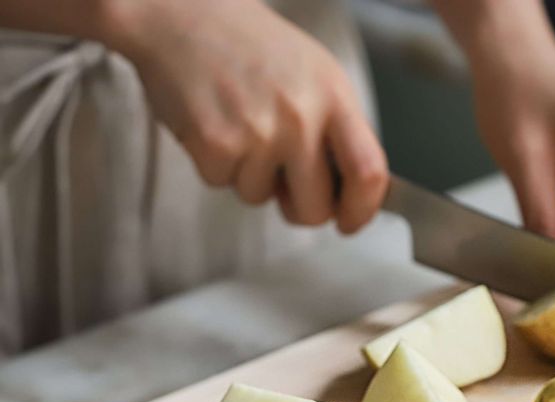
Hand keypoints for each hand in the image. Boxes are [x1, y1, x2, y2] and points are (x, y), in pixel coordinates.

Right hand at [107, 0, 387, 232]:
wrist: (180, 14)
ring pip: (261, 198)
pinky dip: (216, 164)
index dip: (361, 210)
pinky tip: (214, 122)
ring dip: (249, 175)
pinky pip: (222, 184)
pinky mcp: (216, 143)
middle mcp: (300, 115)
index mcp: (334, 96)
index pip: (368, 172)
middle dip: (299, 209)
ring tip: (239, 124)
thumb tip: (351, 193)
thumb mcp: (315, 76)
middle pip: (316, 208)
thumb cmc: (252, 49)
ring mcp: (258, 131)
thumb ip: (337, 132)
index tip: (348, 222)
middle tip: (284, 182)